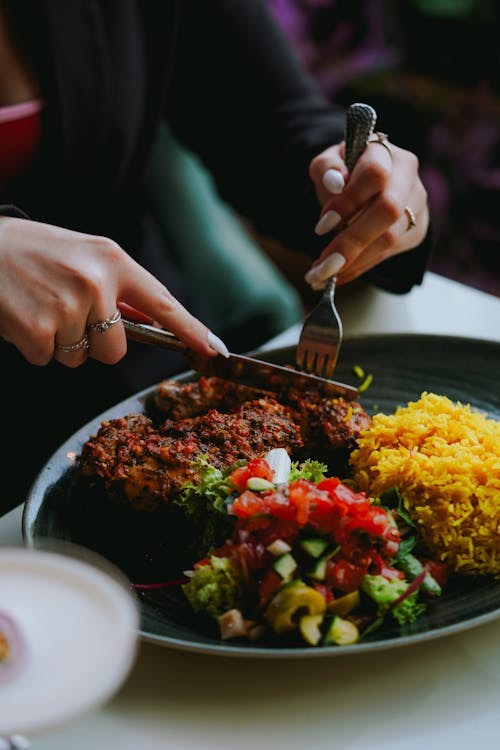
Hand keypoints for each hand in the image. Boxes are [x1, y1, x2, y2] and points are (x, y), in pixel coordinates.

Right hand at [0, 217, 226, 366]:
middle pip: (115, 350)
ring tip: (38, 306)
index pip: (163, 302)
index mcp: (112, 260)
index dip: (192, 330)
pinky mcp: (38, 329)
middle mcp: (96, 283)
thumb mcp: (82, 254)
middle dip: (92, 344)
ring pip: (79, 359)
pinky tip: (21, 315)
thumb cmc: (31, 251)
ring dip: (59, 344)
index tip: (215, 350)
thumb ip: (117, 287)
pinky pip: (47, 360)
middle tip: (64, 312)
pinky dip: (33, 346)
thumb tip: (150, 319)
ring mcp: (67, 307)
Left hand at [305, 135, 428, 287]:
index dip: (348, 202)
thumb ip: (326, 168)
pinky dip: (359, 267)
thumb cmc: (345, 173)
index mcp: (386, 153)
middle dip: (351, 242)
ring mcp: (416, 204)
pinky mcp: (417, 229)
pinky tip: (337, 276)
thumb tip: (335, 182)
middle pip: (388, 211)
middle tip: (321, 267)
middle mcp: (408, 176)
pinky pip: (388, 254)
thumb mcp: (328, 164)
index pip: (374, 175)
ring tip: (321, 277)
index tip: (321, 227)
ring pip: (390, 238)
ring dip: (353, 262)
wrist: (368, 185)